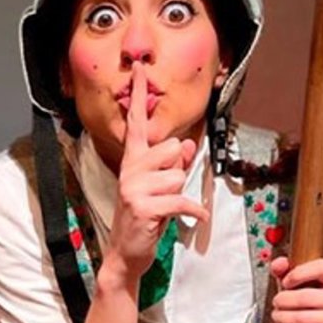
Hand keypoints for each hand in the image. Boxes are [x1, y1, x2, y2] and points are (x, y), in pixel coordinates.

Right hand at [104, 66, 209, 284]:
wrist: (126, 253)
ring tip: (165, 209)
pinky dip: (194, 211)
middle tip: (165, 193)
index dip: (138, 95)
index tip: (139, 68)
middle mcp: (130, 169)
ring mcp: (134, 188)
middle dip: (177, 172)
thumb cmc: (145, 218)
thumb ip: (172, 164)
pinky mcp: (143, 207)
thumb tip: (185, 145)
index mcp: (132, 161)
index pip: (135, 122)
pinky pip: (181, 200)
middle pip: (171, 148)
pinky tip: (196, 218)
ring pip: (178, 176)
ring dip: (179, 195)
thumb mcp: (161, 187)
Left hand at [270, 256, 322, 322]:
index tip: (285, 281)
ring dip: (283, 317)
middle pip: (307, 296)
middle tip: (275, 302)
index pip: (322, 268)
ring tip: (276, 316)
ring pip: (303, 318)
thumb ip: (289, 270)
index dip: (299, 273)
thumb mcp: (305, 283)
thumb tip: (278, 264)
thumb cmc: (317, 302)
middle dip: (284, 300)